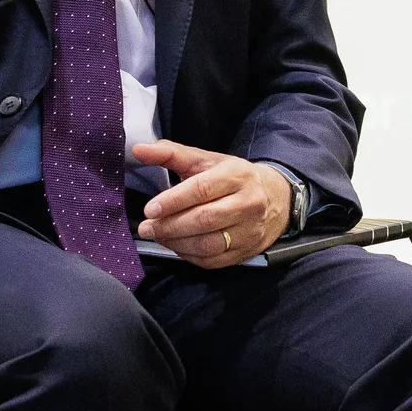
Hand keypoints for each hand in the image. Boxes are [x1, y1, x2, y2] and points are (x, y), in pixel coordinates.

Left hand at [133, 141, 291, 267]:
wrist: (274, 198)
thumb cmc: (230, 177)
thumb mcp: (205, 160)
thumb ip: (170, 154)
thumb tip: (138, 150)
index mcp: (237, 175)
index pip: (202, 189)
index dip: (174, 200)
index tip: (150, 209)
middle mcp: (248, 203)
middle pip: (204, 219)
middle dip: (170, 226)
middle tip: (146, 227)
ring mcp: (250, 231)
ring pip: (208, 244)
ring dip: (176, 243)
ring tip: (158, 236)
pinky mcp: (246, 252)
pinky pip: (212, 260)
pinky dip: (188, 255)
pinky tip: (176, 245)